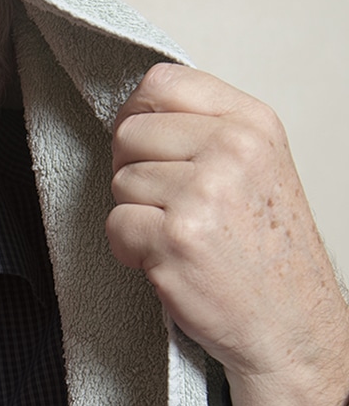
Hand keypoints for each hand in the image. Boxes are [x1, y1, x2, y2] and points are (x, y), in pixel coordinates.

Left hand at [107, 64, 348, 405]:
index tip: (147, 147)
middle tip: (167, 206)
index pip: (162, 81)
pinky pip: (115, 225)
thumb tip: (134, 112)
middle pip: (129, 132)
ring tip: (176, 239)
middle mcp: (231, 150)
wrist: (290, 324)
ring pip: (119, 181)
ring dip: (135, 216)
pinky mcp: (174, 238)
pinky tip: (165, 262)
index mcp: (252, 124)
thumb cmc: (265, 252)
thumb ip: (205, 132)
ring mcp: (202, 193)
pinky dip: (129, 250)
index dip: (138, 115)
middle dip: (134, 171)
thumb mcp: (256, 169)